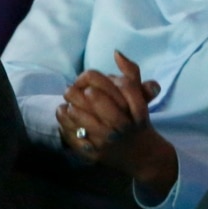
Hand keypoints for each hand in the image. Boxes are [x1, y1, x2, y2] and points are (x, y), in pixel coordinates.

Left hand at [57, 51, 177, 198]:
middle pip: (93, 101)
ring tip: (67, 102)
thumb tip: (116, 52)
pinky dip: (64, 123)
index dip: (95, 82)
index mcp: (133, 111)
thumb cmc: (139, 122)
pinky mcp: (94, 155)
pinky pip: (73, 136)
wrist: (143, 156)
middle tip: (71, 90)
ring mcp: (106, 142)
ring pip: (80, 118)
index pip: (112, 88)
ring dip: (70, 107)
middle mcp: (120, 127)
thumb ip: (131, 72)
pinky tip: (64, 114)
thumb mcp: (141, 97)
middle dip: (78, 93)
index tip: (87, 84)